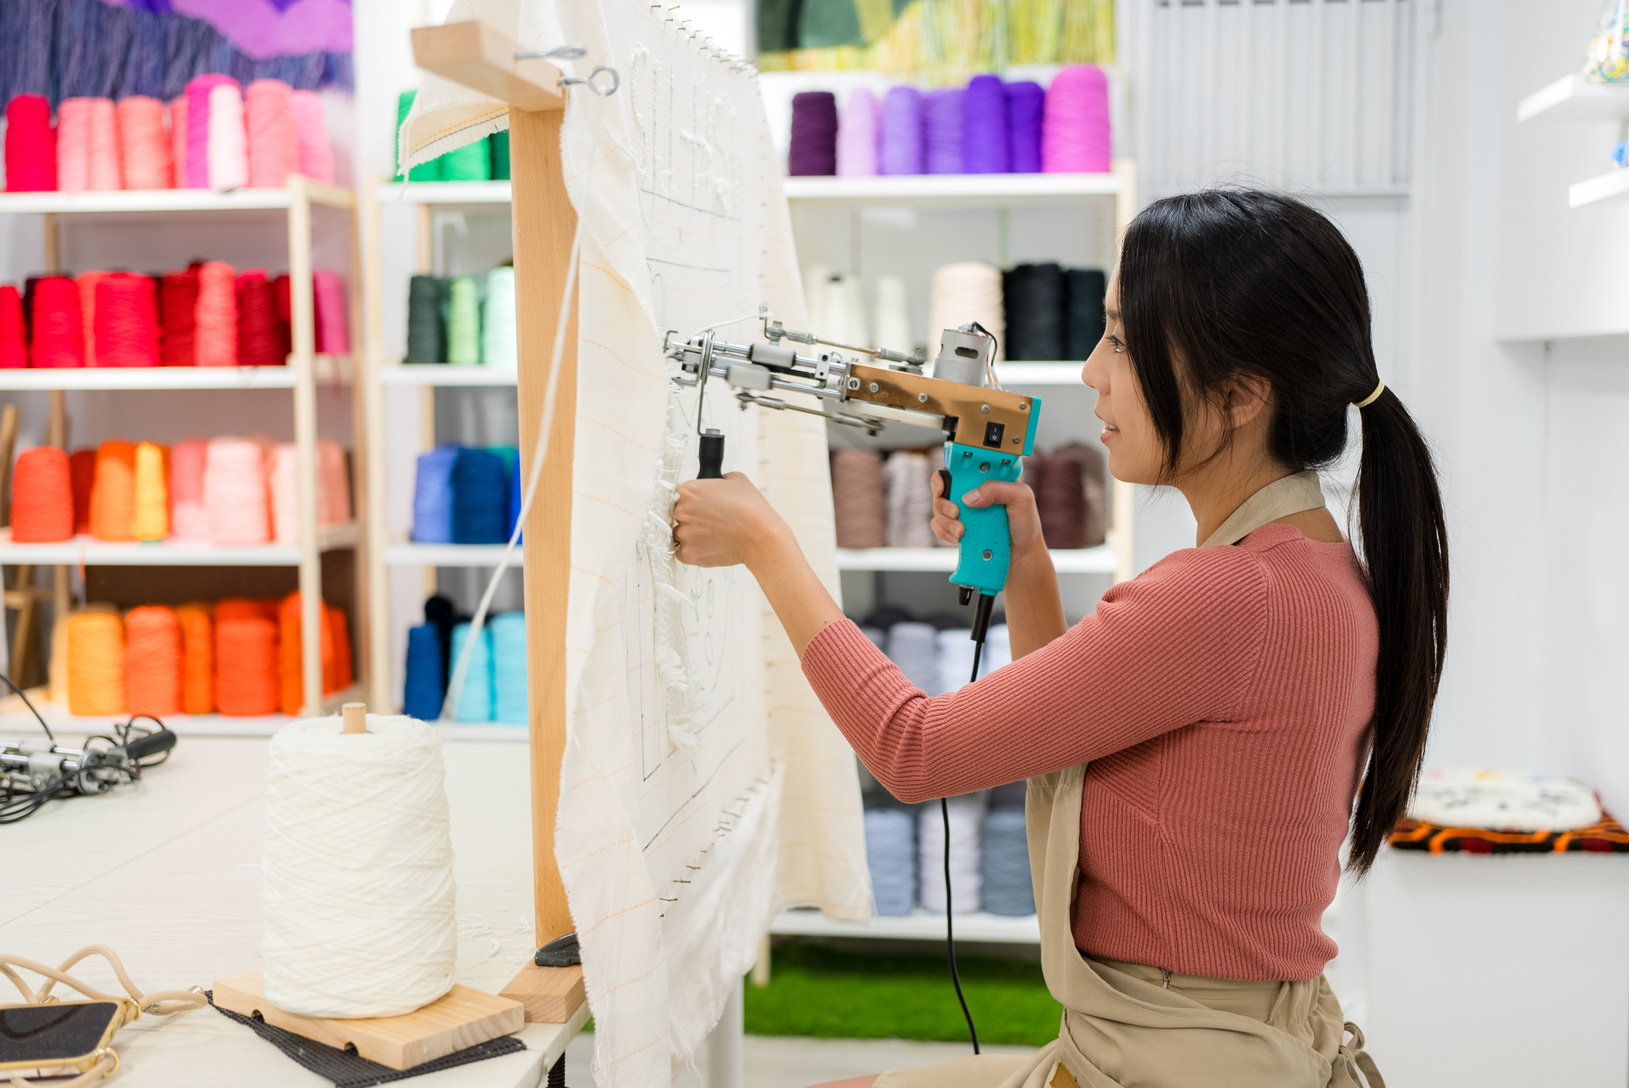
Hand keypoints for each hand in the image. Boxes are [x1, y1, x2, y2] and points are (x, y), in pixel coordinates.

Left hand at [673, 472, 791, 568]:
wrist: (761, 536)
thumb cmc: (751, 508)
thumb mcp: (736, 480)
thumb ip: (719, 480)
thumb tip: (717, 483)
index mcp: (688, 490)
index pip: (681, 495)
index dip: (694, 502)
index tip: (703, 508)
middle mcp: (681, 511)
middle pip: (678, 515)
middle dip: (693, 518)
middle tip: (713, 522)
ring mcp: (684, 534)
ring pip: (681, 534)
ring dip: (694, 535)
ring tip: (716, 536)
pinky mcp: (688, 554)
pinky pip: (683, 552)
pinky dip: (695, 550)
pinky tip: (711, 545)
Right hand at [930, 472, 1046, 558]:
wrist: (1022, 556)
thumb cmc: (1026, 526)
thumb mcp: (1022, 498)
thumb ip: (998, 489)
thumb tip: (969, 497)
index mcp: (986, 481)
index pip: (959, 470)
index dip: (945, 476)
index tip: (943, 486)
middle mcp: (972, 495)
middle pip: (943, 490)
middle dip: (943, 502)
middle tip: (956, 513)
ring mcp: (964, 513)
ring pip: (939, 510)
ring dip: (945, 521)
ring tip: (961, 531)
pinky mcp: (958, 530)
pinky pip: (939, 528)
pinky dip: (944, 533)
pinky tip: (957, 538)